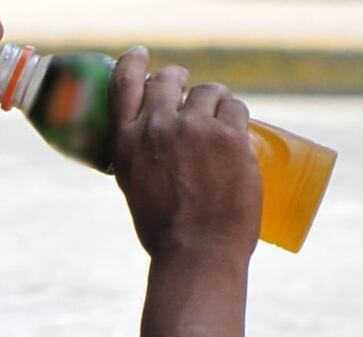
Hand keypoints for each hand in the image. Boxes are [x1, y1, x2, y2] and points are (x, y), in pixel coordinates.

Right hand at [110, 47, 262, 261]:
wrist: (198, 254)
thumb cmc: (166, 233)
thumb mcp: (135, 189)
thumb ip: (141, 158)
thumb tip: (157, 144)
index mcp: (127, 142)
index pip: (124, 82)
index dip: (134, 62)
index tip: (141, 56)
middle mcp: (157, 128)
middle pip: (168, 80)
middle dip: (180, 79)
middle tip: (191, 90)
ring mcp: (195, 129)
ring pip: (208, 91)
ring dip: (214, 100)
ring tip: (220, 120)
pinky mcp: (229, 136)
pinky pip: (236, 108)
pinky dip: (236, 116)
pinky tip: (238, 131)